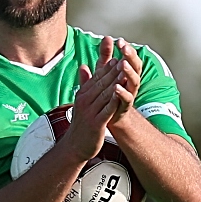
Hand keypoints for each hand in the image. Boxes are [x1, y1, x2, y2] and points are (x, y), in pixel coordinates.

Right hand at [64, 45, 122, 161]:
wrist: (75, 145)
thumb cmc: (81, 123)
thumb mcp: (81, 101)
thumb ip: (84, 83)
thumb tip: (84, 66)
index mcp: (82, 94)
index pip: (96, 78)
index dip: (107, 67)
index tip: (117, 56)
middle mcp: (85, 101)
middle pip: (101, 83)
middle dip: (113, 71)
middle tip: (124, 59)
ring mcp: (90, 111)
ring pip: (105, 94)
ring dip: (115, 82)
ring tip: (126, 72)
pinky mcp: (96, 123)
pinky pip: (107, 109)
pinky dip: (114, 101)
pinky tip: (122, 93)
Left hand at [109, 37, 141, 125]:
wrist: (109, 116)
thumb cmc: (108, 92)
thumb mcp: (104, 72)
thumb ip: (105, 56)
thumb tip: (106, 38)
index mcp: (127, 73)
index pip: (129, 58)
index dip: (126, 50)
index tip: (119, 40)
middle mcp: (131, 82)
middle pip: (135, 67)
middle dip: (130, 57)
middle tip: (124, 48)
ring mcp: (130, 94)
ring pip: (134, 81)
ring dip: (129, 72)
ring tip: (122, 64)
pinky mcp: (125, 106)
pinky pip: (127, 99)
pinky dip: (122, 93)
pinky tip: (116, 87)